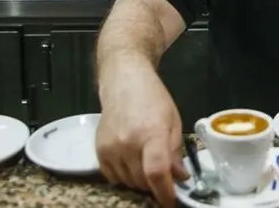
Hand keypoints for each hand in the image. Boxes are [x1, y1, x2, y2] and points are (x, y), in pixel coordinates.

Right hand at [96, 62, 189, 207]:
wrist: (124, 82)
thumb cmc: (153, 99)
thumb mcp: (173, 122)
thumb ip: (175, 151)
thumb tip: (179, 177)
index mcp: (151, 133)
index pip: (156, 173)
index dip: (165, 193)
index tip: (171, 201)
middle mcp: (128, 143)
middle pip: (142, 181)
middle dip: (156, 185)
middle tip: (164, 177)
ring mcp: (110, 148)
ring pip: (128, 182)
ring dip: (141, 181)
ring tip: (147, 163)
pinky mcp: (99, 150)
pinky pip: (113, 177)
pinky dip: (125, 176)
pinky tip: (132, 161)